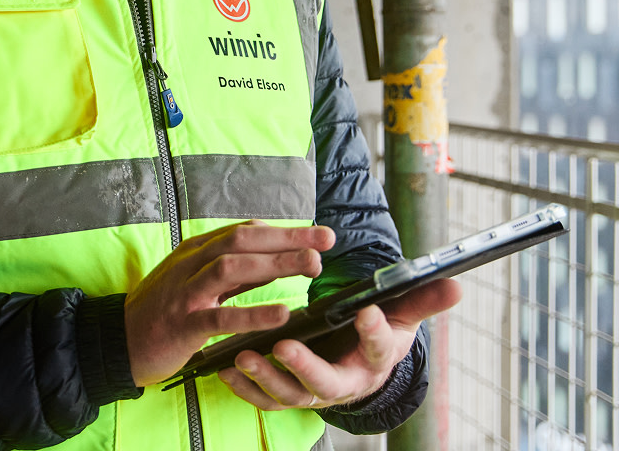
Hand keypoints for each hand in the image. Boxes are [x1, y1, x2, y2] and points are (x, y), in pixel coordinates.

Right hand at [125, 221, 336, 386]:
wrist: (118, 340)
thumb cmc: (161, 310)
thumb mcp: (195, 281)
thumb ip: (232, 270)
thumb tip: (274, 257)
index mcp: (195, 251)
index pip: (243, 231)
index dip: (283, 231)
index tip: (317, 235)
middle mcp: (190, 264)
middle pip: (241, 241)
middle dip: (286, 238)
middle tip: (325, 241)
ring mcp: (185, 293)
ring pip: (231, 268)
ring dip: (274, 264)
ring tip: (311, 267)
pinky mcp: (183, 324)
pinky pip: (220, 316)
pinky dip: (252, 313)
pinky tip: (281, 314)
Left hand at [218, 277, 461, 410]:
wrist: (359, 361)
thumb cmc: (377, 332)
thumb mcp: (400, 315)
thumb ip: (422, 299)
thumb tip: (457, 284)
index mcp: (373, 361)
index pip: (377, 348)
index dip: (374, 331)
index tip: (367, 311)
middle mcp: (343, 382)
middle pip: (325, 383)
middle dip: (304, 366)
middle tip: (284, 347)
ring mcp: (312, 392)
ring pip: (288, 394)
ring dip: (265, 377)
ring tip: (242, 356)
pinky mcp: (287, 393)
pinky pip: (265, 399)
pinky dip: (244, 388)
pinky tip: (225, 368)